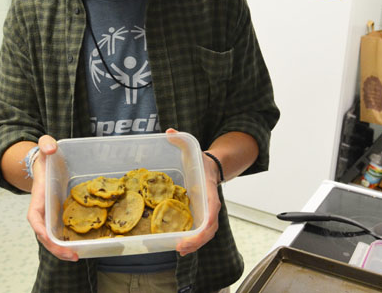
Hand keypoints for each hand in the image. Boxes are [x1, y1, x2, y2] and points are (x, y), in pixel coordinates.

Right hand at [26, 135, 78, 261]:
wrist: (47, 164)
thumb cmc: (46, 158)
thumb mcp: (45, 147)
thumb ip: (46, 144)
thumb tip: (50, 148)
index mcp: (38, 199)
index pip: (35, 218)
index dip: (40, 228)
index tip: (47, 237)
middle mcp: (43, 212)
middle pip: (45, 236)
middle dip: (56, 248)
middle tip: (72, 256)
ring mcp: (51, 216)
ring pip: (54, 238)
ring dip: (63, 250)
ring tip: (78, 257)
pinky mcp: (61, 216)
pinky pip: (64, 232)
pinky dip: (70, 241)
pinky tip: (83, 247)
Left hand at [166, 129, 220, 255]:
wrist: (212, 167)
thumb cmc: (200, 160)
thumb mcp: (192, 148)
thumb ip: (181, 140)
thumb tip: (169, 132)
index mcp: (209, 189)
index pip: (212, 208)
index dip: (207, 220)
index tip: (198, 229)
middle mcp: (210, 204)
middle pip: (210, 227)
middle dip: (198, 240)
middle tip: (182, 247)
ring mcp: (206, 212)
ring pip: (206, 233)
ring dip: (195, 244)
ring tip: (179, 250)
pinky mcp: (200, 216)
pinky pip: (199, 232)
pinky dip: (192, 241)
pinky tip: (179, 246)